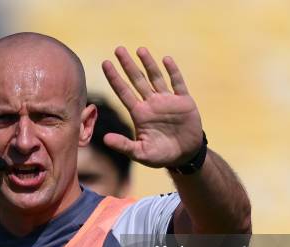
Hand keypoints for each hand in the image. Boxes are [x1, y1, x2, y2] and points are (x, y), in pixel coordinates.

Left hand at [102, 47, 203, 167]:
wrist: (184, 156)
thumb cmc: (161, 155)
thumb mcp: (141, 153)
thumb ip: (124, 146)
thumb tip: (105, 139)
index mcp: (139, 114)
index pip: (123, 92)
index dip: (114, 78)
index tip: (105, 63)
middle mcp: (151, 103)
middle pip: (137, 80)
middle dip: (128, 65)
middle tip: (118, 49)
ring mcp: (167, 101)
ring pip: (156, 78)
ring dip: (148, 64)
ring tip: (140, 50)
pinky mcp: (184, 101)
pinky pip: (177, 83)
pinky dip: (173, 72)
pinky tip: (166, 60)